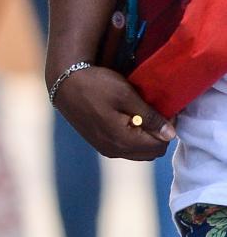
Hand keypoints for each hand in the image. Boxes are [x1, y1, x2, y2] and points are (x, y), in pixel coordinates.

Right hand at [52, 65, 175, 160]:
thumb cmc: (96, 85)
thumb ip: (150, 116)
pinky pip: (126, 148)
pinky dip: (134, 138)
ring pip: (139, 152)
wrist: (65, 84)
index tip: (164, 110)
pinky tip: (128, 119)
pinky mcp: (100, 144)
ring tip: (142, 115)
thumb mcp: (126, 95)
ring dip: (146, 137)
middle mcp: (115, 150)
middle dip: (158, 135)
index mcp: (123, 140)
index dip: (167, 129)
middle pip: (151, 153)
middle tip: (155, 112)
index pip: (159, 146)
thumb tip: (171, 135)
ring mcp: (106, 149)